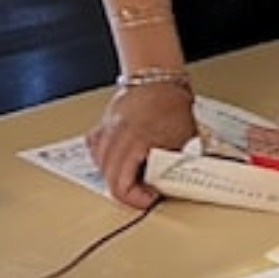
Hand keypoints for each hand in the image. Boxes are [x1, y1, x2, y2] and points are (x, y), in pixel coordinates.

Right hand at [87, 81, 197, 208]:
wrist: (159, 79)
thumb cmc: (172, 104)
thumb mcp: (182, 140)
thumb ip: (172, 165)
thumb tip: (174, 185)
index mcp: (136, 139)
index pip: (121, 183)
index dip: (135, 198)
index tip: (149, 198)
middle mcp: (117, 135)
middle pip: (109, 177)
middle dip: (128, 190)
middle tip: (146, 191)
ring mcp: (107, 129)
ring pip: (100, 164)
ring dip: (115, 175)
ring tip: (135, 175)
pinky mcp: (104, 125)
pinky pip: (96, 148)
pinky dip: (104, 158)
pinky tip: (116, 160)